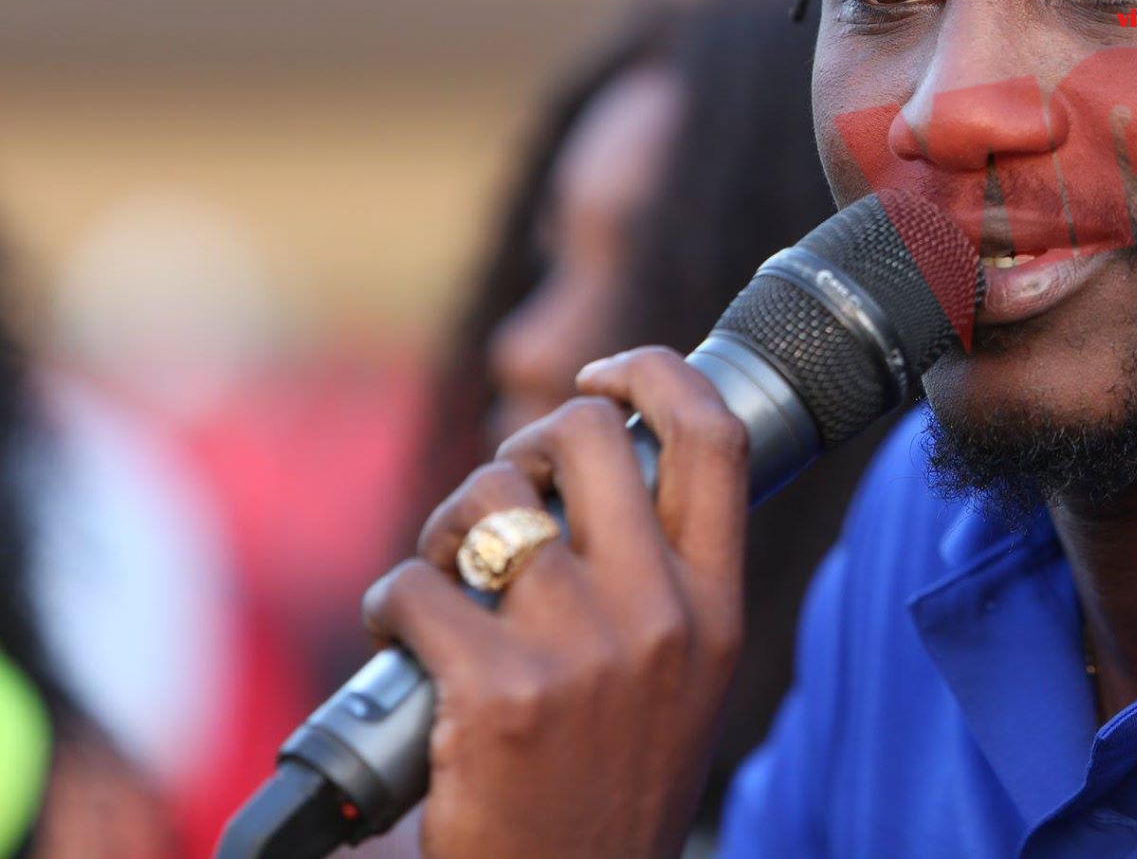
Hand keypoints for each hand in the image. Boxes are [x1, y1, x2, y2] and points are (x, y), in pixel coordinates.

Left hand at [362, 347, 747, 858]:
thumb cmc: (610, 791)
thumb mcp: (683, 684)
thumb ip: (663, 585)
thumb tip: (605, 467)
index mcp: (715, 610)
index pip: (713, 439)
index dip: (655, 374)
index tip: (605, 376)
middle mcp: (662, 620)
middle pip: (586, 436)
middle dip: (523, 445)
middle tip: (504, 496)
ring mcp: (582, 655)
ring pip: (487, 499)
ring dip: (445, 525)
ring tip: (444, 577)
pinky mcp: (496, 694)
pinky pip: (414, 585)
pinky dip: (393, 600)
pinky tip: (404, 639)